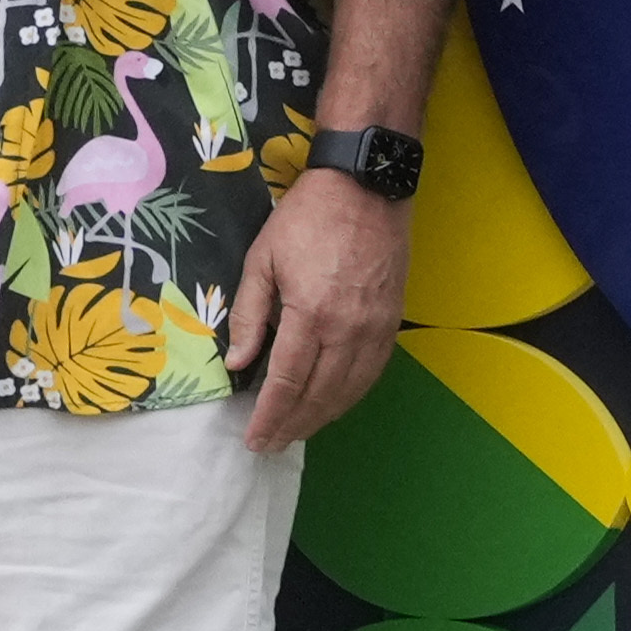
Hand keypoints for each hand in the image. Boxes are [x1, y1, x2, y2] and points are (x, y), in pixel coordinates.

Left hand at [227, 166, 407, 448]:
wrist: (366, 186)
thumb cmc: (307, 217)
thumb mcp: (262, 259)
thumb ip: (250, 314)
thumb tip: (238, 363)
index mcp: (310, 314)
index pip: (287, 382)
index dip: (269, 416)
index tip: (254, 440)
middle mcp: (348, 329)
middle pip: (320, 394)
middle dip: (293, 425)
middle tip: (270, 445)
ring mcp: (375, 327)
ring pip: (350, 389)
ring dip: (322, 417)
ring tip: (298, 432)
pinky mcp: (392, 320)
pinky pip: (373, 371)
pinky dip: (352, 395)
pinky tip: (335, 403)